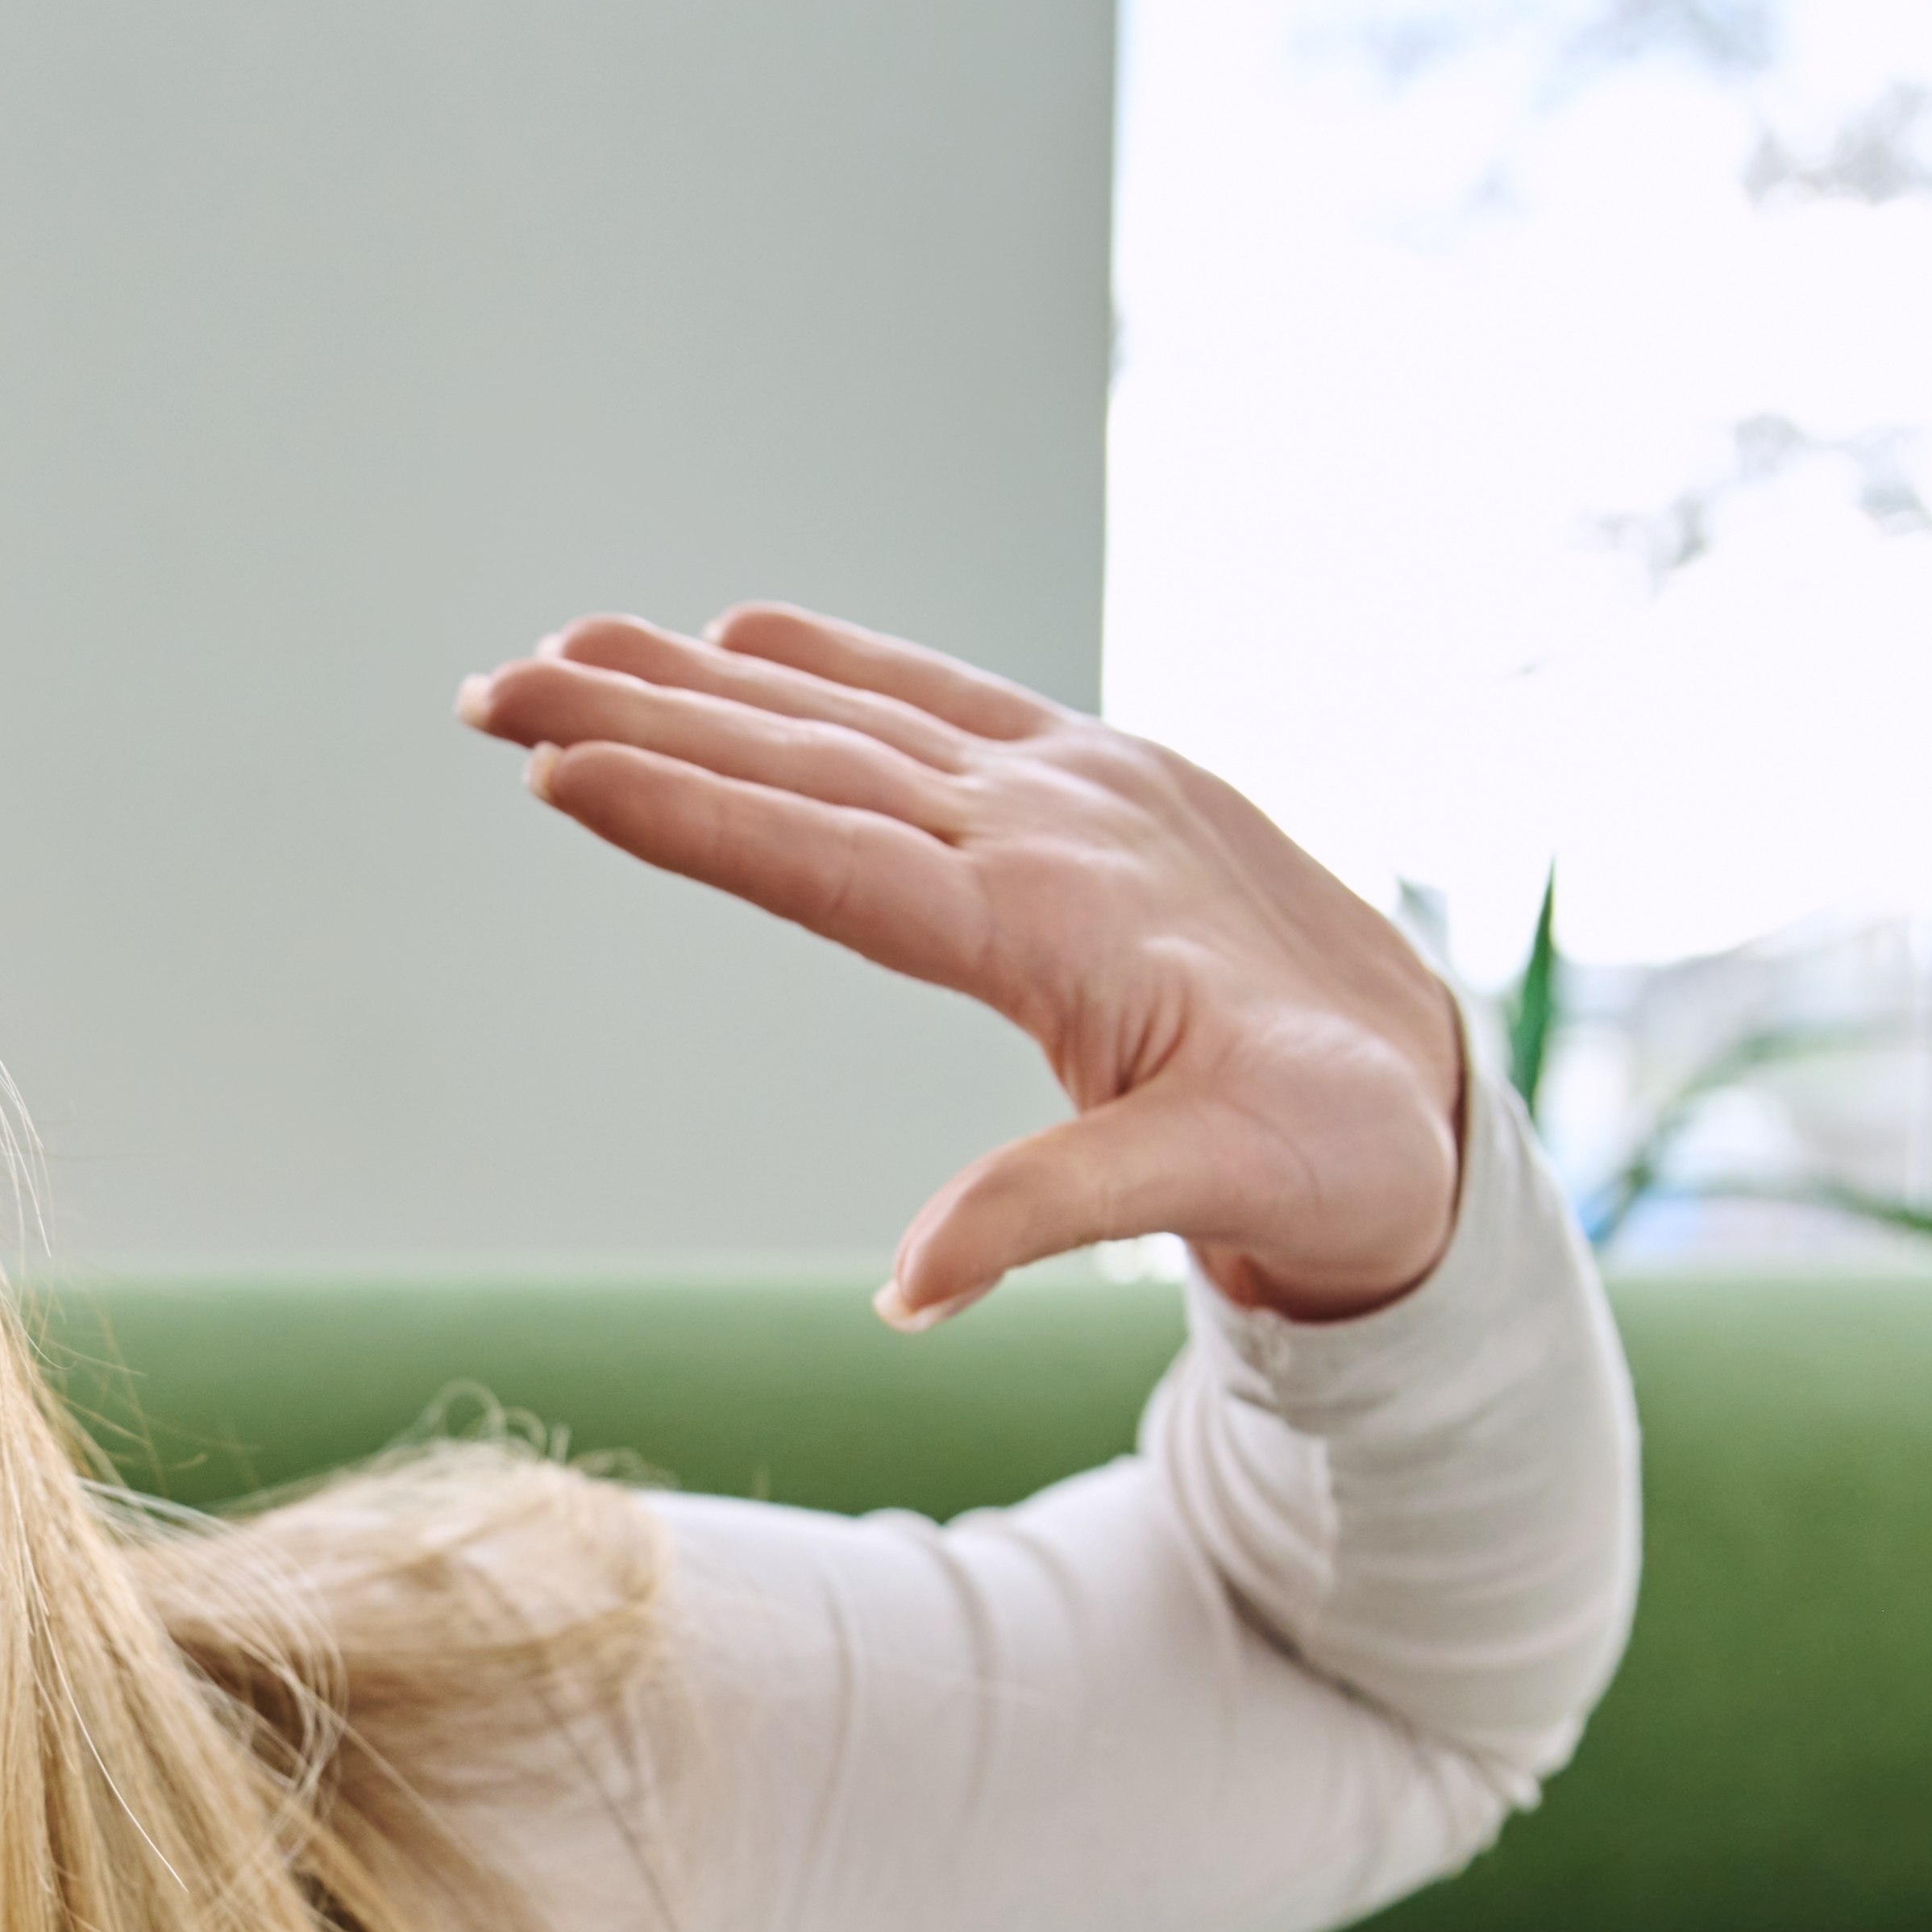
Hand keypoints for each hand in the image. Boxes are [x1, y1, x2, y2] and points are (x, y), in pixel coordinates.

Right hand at [456, 608, 1464, 1327]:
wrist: (1437, 1076)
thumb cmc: (1333, 1149)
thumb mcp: (1218, 1193)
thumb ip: (1057, 1217)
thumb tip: (906, 1291)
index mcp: (1055, 922)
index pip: (833, 859)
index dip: (692, 816)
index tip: (557, 771)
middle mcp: (1051, 826)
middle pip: (810, 762)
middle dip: (641, 722)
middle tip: (493, 686)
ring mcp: (1075, 787)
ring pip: (850, 720)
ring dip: (696, 684)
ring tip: (564, 648)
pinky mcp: (1097, 779)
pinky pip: (935, 702)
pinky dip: (827, 663)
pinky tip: (736, 640)